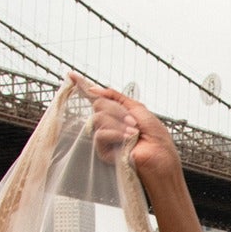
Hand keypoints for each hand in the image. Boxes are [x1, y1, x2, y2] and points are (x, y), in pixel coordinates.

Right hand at [85, 85, 183, 200]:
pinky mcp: (103, 150)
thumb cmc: (155, 136)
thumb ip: (116, 97)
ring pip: (98, 118)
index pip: (96, 97)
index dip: (83, 85)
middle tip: (133, 122)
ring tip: (134, 132)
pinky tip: (127, 139)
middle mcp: (109, 123)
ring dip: (119, 123)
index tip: (71, 75)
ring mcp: (105, 136)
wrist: (160, 156)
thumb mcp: (138, 108)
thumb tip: (95, 89)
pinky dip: (115, 133)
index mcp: (117, 112)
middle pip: (99, 104)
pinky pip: (100, 134)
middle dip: (117, 110)